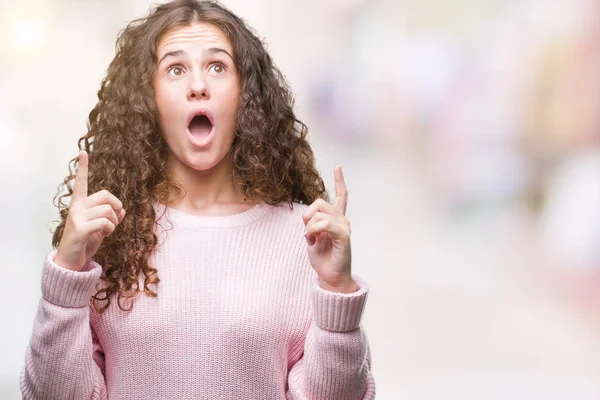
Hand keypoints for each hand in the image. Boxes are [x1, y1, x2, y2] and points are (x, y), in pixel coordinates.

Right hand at [54, 150, 125, 270]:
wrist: (71, 261)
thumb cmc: (85, 243)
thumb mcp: (100, 228)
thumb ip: (110, 217)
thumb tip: (122, 209)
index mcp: (79, 204)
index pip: (81, 182)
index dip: (83, 167)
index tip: (83, 152)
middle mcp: (77, 207)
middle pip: (105, 195)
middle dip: (116, 205)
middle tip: (114, 219)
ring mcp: (77, 217)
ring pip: (108, 210)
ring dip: (114, 222)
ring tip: (107, 230)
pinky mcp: (80, 228)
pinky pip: (105, 222)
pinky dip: (110, 228)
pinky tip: (104, 234)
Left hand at [302, 165, 355, 292]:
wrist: (330, 277)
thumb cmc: (322, 258)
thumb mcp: (312, 236)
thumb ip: (312, 223)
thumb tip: (310, 217)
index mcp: (336, 218)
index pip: (341, 196)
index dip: (339, 181)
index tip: (338, 167)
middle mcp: (343, 219)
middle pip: (319, 202)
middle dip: (306, 216)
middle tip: (307, 233)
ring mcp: (344, 226)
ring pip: (318, 214)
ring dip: (308, 228)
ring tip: (311, 240)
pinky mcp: (344, 235)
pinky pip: (324, 224)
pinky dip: (313, 231)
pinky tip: (313, 240)